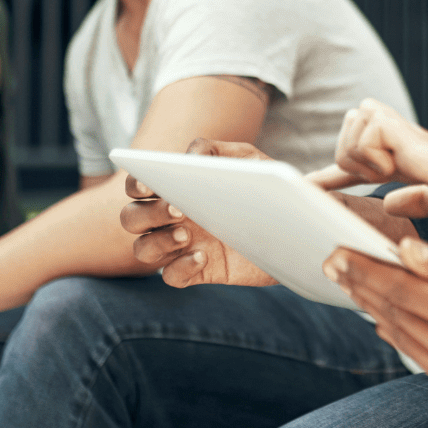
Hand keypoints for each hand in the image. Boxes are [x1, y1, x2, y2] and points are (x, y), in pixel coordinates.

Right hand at [119, 139, 277, 287]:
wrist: (295, 226)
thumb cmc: (265, 187)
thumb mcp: (249, 160)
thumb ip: (217, 151)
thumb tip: (189, 157)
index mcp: (176, 188)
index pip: (138, 186)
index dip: (135, 184)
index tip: (149, 185)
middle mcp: (172, 218)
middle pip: (132, 218)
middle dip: (148, 214)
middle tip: (179, 210)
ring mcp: (182, 246)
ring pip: (143, 248)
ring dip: (157, 242)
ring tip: (187, 234)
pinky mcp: (198, 270)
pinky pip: (171, 276)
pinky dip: (179, 267)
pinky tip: (203, 256)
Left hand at [304, 100, 427, 222]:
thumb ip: (418, 199)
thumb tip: (390, 204)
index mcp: (410, 156)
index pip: (361, 159)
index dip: (332, 173)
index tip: (309, 187)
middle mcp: (405, 140)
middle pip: (351, 124)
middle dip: (348, 155)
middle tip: (373, 179)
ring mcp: (409, 136)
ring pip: (354, 126)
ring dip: (362, 156)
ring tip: (390, 174)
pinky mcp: (416, 140)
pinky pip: (371, 134)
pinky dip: (375, 156)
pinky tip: (396, 169)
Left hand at [322, 236, 427, 394]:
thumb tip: (405, 251)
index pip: (402, 291)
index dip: (366, 271)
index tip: (339, 254)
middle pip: (393, 313)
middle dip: (359, 286)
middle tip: (333, 263)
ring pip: (399, 335)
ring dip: (370, 307)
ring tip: (349, 283)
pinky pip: (413, 353)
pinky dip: (393, 330)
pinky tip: (378, 313)